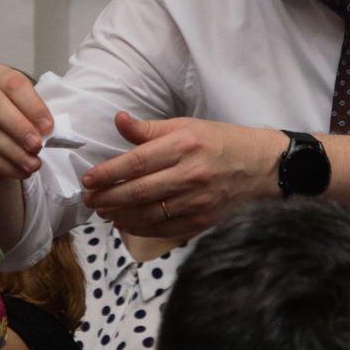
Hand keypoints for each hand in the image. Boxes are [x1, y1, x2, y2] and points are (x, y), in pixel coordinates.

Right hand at [0, 64, 53, 188]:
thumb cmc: (9, 122)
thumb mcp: (23, 110)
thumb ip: (33, 115)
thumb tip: (45, 132)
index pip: (13, 84)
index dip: (33, 106)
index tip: (48, 127)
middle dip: (19, 127)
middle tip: (37, 146)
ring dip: (14, 152)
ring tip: (33, 165)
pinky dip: (3, 165)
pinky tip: (19, 171)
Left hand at [79, 112, 280, 235]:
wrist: (261, 167)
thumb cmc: (220, 142)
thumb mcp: (186, 126)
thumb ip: (149, 129)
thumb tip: (118, 120)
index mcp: (184, 146)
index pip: (136, 162)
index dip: (108, 173)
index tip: (88, 179)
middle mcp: (190, 175)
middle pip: (138, 192)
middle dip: (107, 198)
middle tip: (89, 199)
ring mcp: (197, 201)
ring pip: (148, 214)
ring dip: (120, 215)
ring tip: (104, 211)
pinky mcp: (202, 220)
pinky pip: (164, 229)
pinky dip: (140, 228)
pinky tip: (126, 223)